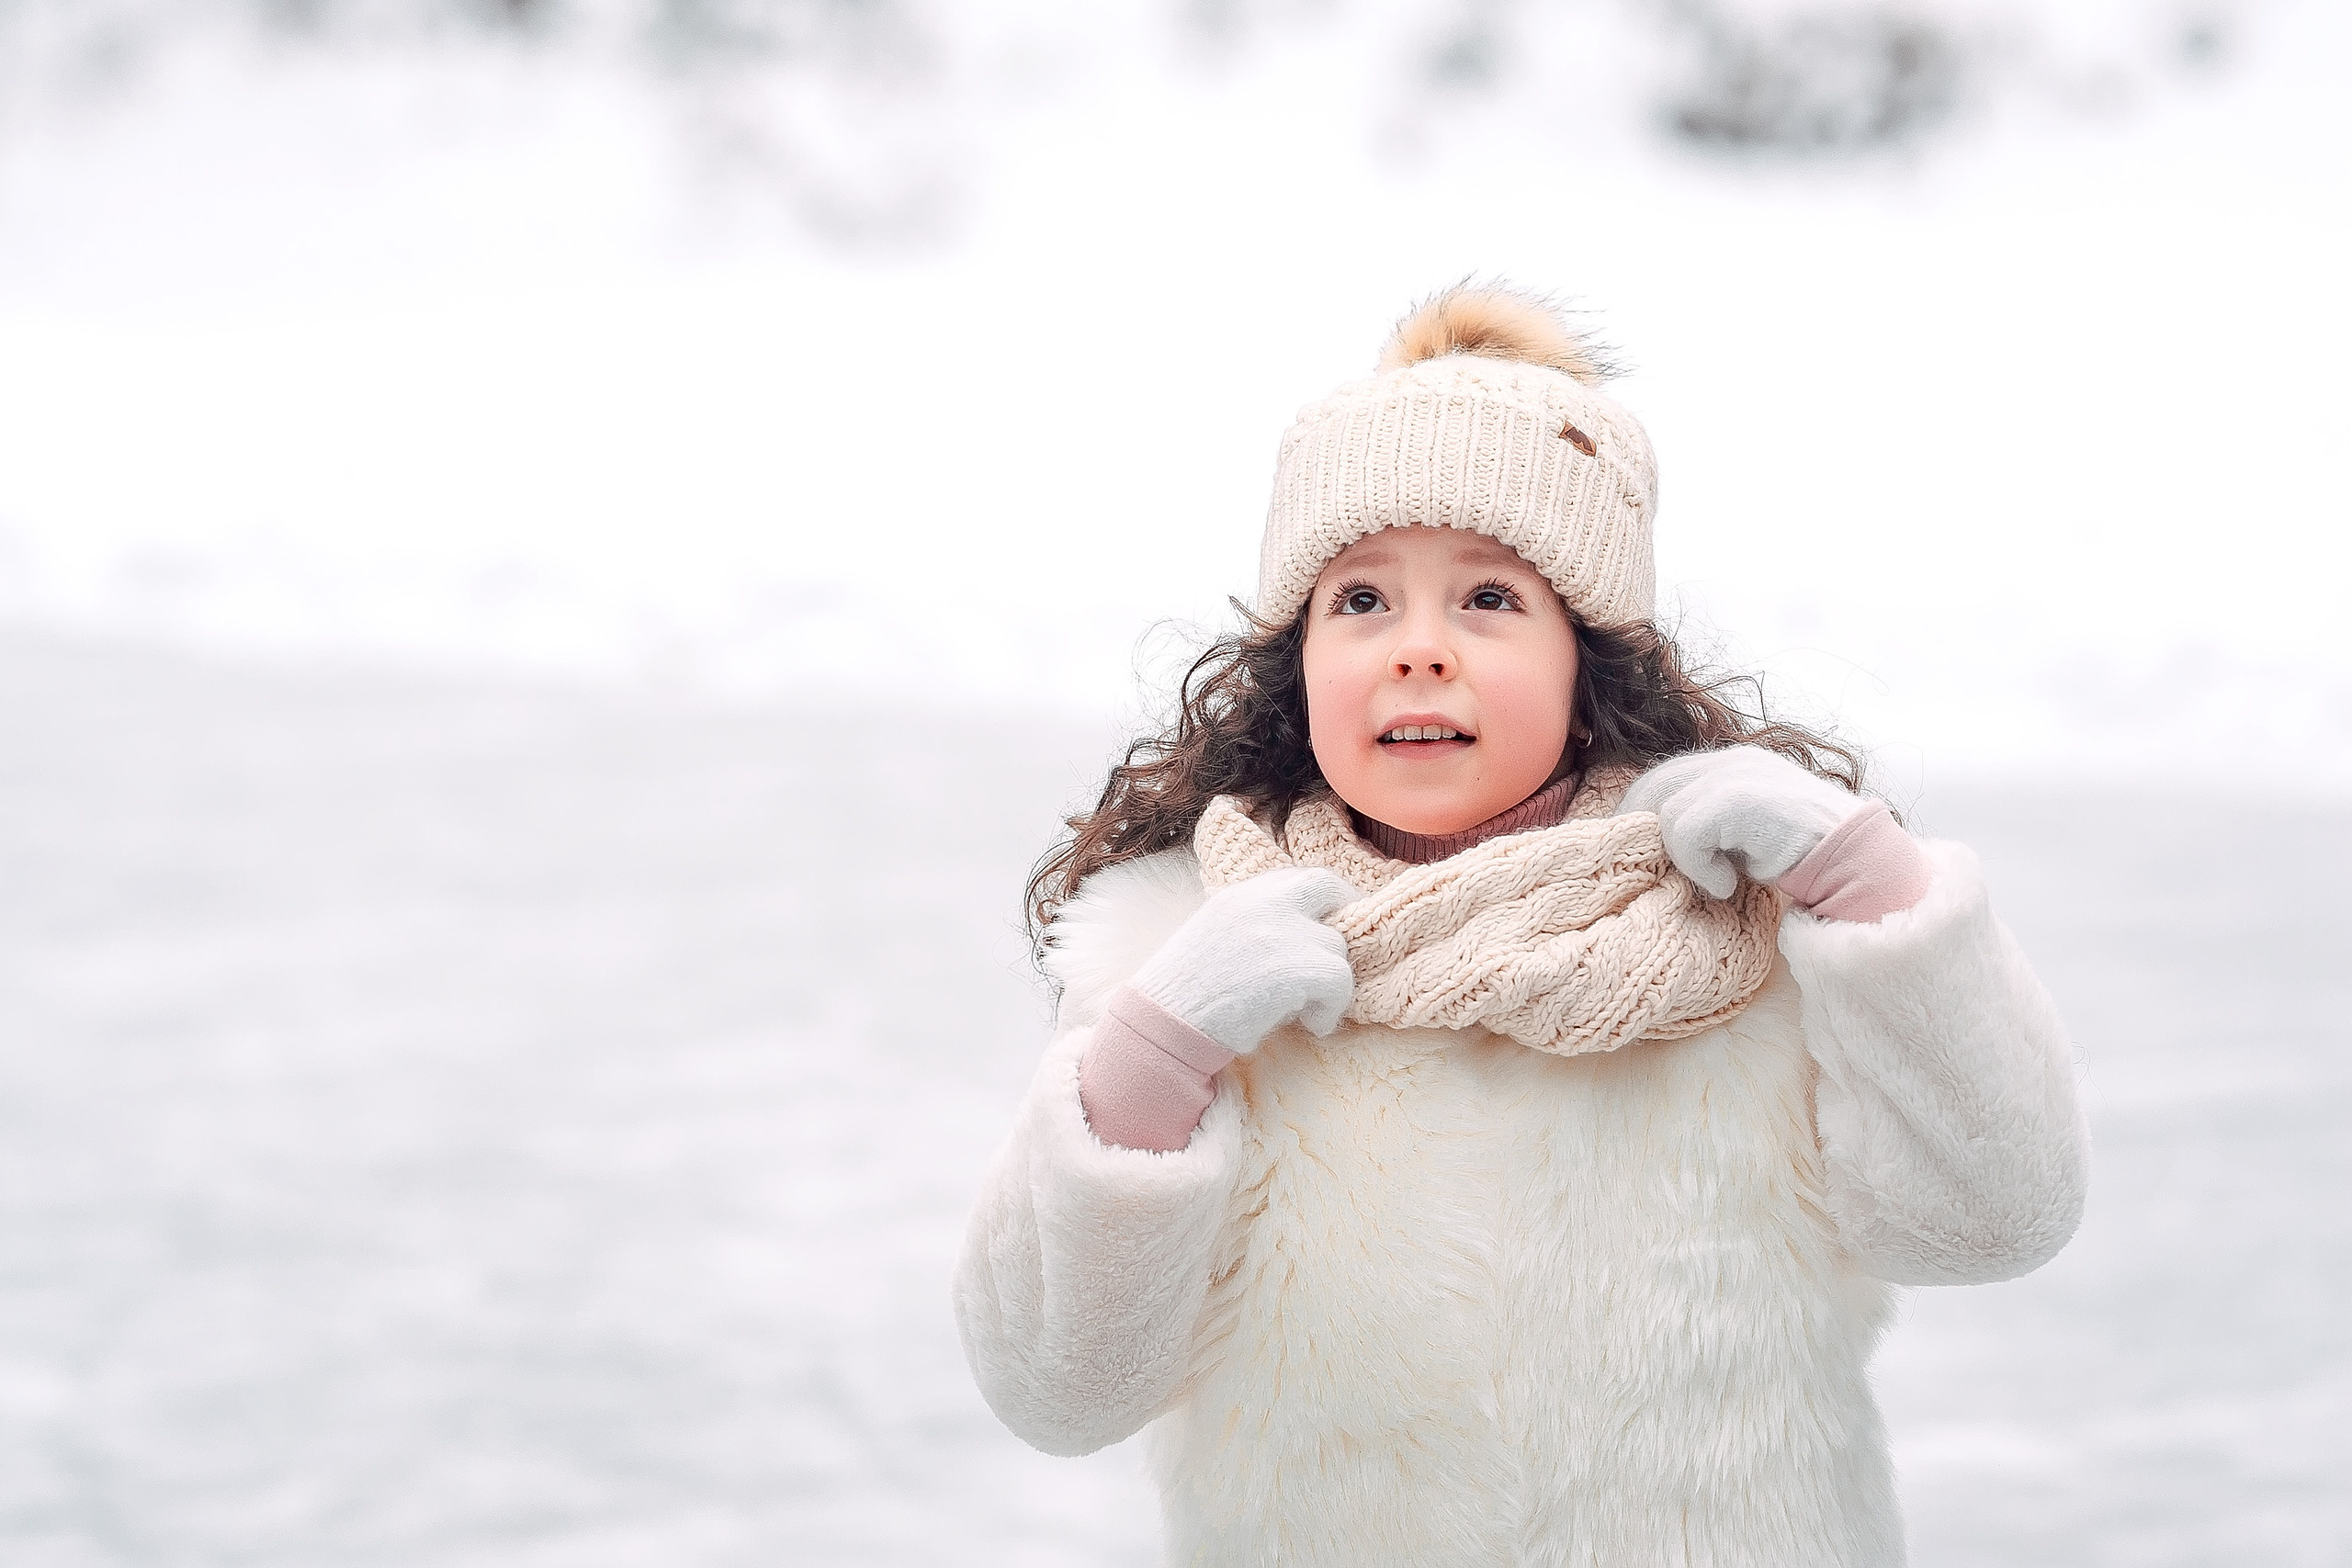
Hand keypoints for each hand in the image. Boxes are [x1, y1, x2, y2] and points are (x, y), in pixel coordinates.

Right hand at [1131, 867, 1357, 1053]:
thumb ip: (1257, 925)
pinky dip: (1332, 1008)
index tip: (1326, 923)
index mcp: (1241, 894)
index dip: (1318, 901)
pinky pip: (1341, 982)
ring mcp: (1282, 931)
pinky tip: (1312, 1025)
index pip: (1296, 879)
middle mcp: (1264, 902)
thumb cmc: (1186, 995)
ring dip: (1329, 980)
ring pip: (1336, 947)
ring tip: (1305, 1008)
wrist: (1166, 1023)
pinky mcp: (1297, 967)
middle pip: (1326, 886)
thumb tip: (1305, 936)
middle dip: (1345, 911)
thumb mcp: (1217, 937)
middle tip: (1341, 946)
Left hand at [1618, 745, 1868, 899]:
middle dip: (1643, 830)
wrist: (1858, 864)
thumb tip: (1654, 843)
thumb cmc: (1802, 859)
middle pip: (1654, 785)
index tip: (1641, 852)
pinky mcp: (1740, 798)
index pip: (1663, 778)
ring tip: (1715, 882)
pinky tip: (1725, 885)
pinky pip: (1685, 831)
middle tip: (1653, 869)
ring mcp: (1738, 774)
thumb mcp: (1745, 837)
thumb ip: (1709, 829)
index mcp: (1733, 765)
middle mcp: (1732, 761)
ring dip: (1682, 858)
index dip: (1641, 814)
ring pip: (1667, 811)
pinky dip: (1698, 866)